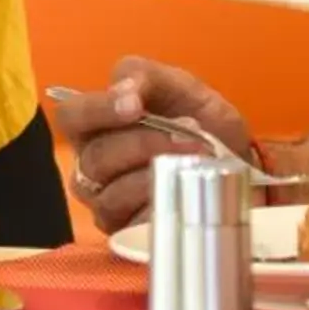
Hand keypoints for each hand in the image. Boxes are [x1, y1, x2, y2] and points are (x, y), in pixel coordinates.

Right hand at [51, 57, 249, 233]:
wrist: (236, 164)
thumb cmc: (199, 120)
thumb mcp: (180, 86)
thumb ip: (146, 77)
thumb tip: (123, 90)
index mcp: (94, 125)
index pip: (71, 116)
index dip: (98, 111)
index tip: (135, 106)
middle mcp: (91, 167)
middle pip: (96, 157)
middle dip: (144, 143)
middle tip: (188, 132)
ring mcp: (106, 204)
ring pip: (112, 194)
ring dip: (158, 173)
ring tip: (196, 159)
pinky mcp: (128, 233)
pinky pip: (134, 224)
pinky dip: (162, 204)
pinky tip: (186, 190)